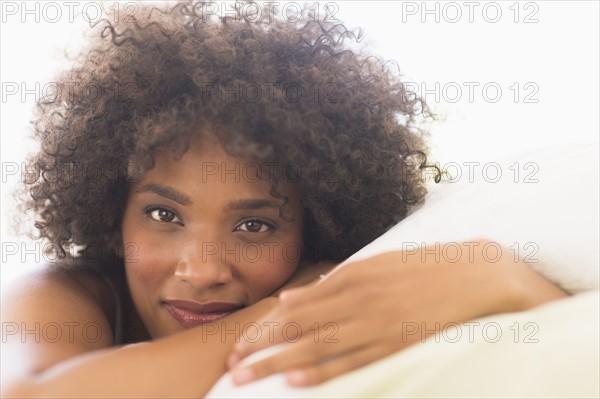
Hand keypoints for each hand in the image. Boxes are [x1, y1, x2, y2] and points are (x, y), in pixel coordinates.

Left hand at [227, 239, 566, 386]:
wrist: (479, 275)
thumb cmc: (423, 268)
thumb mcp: (375, 264)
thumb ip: (332, 282)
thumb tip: (291, 297)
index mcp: (351, 277)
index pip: (294, 307)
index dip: (264, 328)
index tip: (239, 344)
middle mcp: (358, 300)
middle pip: (297, 328)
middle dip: (261, 349)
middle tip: (231, 368)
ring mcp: (377, 324)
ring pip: (317, 347)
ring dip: (280, 364)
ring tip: (249, 378)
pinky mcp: (397, 344)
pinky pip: (355, 362)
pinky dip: (325, 373)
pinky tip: (298, 383)